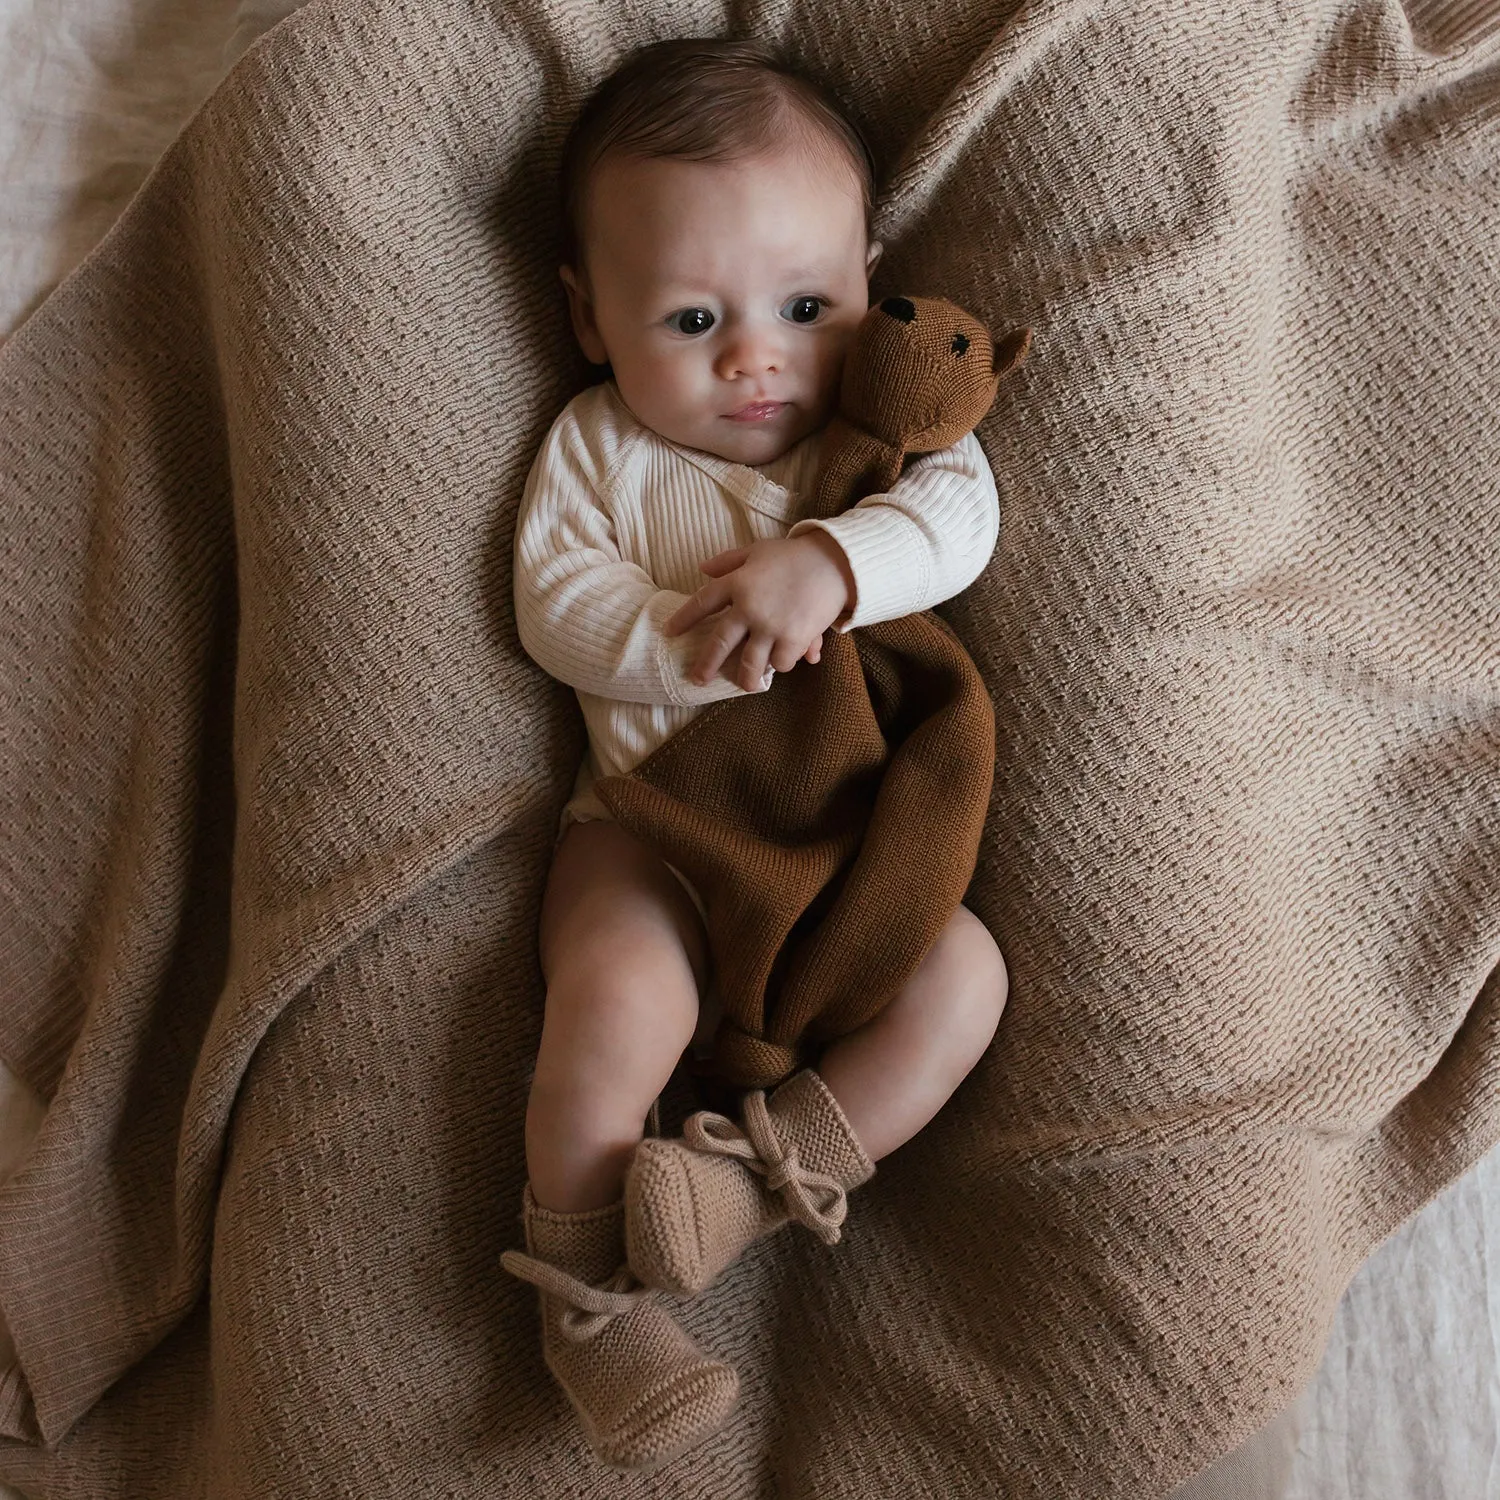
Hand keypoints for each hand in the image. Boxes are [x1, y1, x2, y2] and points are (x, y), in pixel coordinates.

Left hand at [663, 531, 853, 692]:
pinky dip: (780, 665)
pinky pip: (780, 663)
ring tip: (745, 684)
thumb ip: (728, 560)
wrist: (835, 563)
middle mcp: (748, 607)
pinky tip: (781, 665)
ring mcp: (770, 626)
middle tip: (697, 679)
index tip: (669, 632)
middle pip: (719, 643)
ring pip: (749, 663)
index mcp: (736, 582)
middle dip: (705, 665)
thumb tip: (703, 568)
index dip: (683, 618)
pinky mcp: (793, 639)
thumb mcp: (758, 550)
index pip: (702, 603)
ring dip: (746, 677)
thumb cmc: (795, 555)